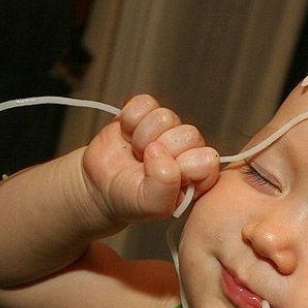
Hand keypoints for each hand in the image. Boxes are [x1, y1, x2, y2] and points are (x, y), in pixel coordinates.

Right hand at [82, 94, 219, 223]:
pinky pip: (145, 102)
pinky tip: (127, 135)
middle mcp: (188, 150)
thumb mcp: (151, 204)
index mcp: (199, 175)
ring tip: (136, 153)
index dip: (184, 166)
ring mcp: (168, 130)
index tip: (165, 179)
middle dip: (160, 151)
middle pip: (188, 134)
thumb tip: (159, 150)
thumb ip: (164, 185)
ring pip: (166, 116)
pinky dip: (130, 119)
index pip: (207, 160)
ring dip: (143, 136)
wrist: (100, 187)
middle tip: (145, 166)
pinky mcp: (147, 113)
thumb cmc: (131, 200)